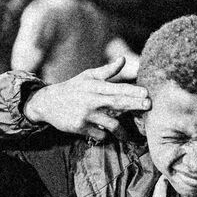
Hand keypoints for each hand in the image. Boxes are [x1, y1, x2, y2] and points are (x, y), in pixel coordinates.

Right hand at [24, 57, 149, 141]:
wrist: (48, 102)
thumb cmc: (73, 88)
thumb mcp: (88, 76)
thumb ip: (107, 71)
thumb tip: (124, 60)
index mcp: (94, 86)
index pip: (117, 88)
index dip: (132, 91)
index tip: (146, 93)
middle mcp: (91, 99)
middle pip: (117, 103)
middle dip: (134, 105)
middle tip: (148, 106)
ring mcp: (85, 114)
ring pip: (110, 124)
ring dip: (122, 131)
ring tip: (129, 137)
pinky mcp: (79, 127)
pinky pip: (99, 134)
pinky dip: (104, 135)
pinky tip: (105, 135)